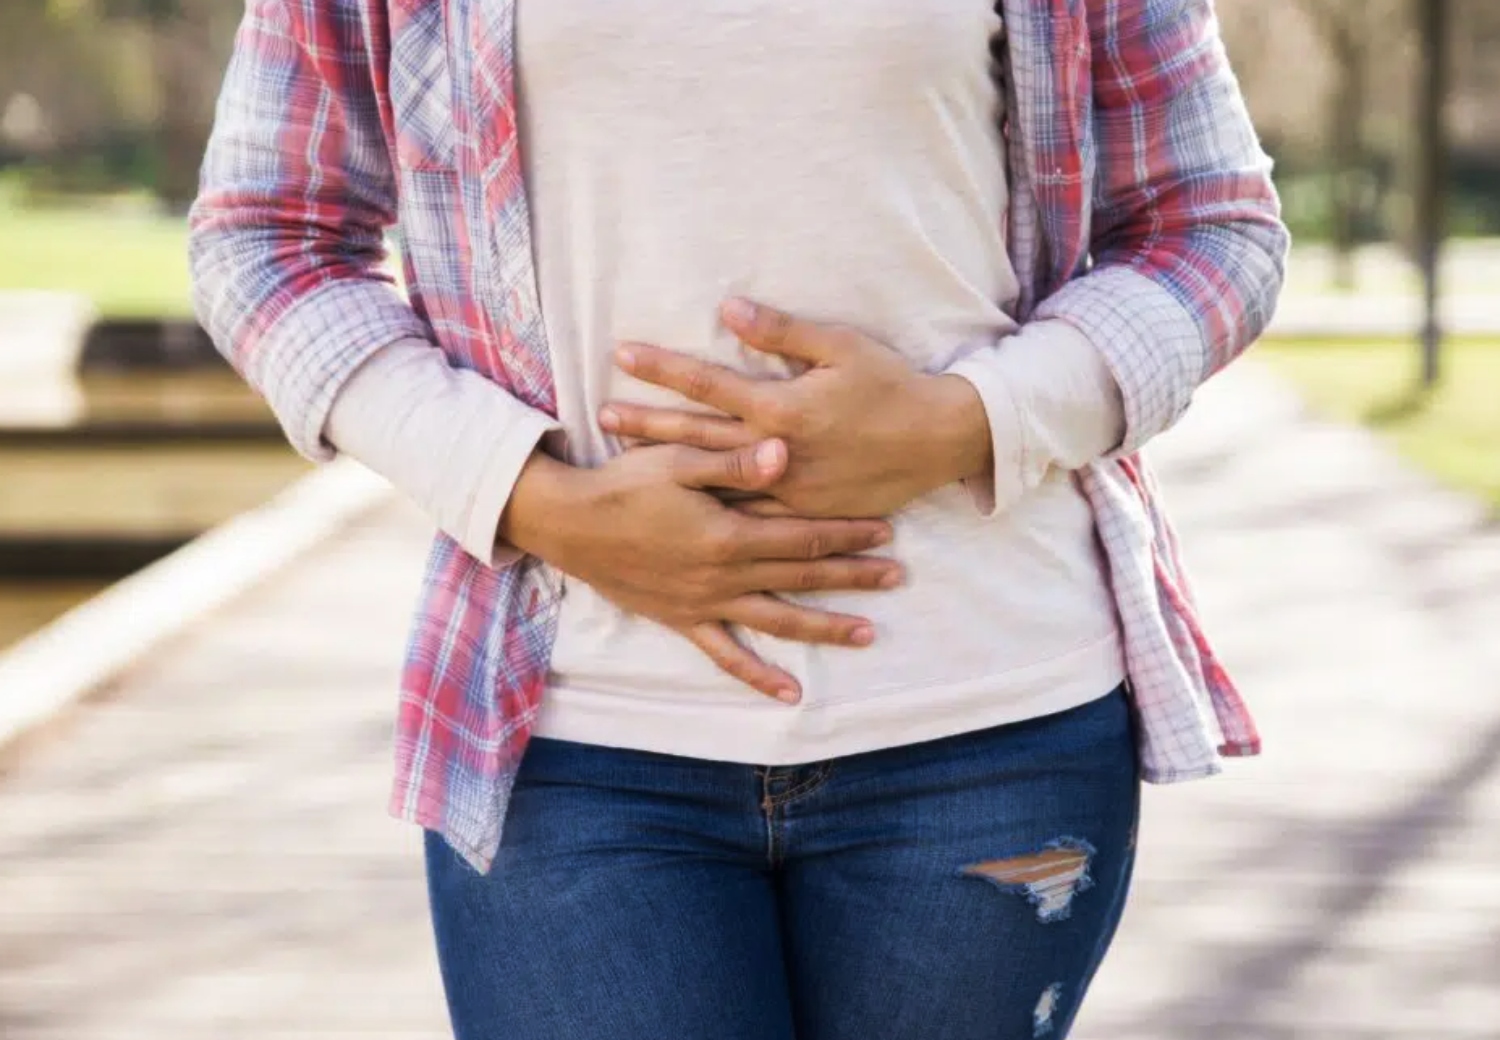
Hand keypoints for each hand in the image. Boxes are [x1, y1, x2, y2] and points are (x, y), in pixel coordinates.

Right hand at [499, 440, 902, 701]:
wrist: (568, 524)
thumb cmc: (622, 483)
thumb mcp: (676, 460)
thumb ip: (733, 461)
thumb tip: (785, 453)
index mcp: (727, 533)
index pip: (802, 535)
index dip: (846, 532)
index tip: (885, 529)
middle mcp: (722, 576)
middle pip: (801, 578)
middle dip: (852, 576)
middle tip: (897, 576)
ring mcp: (704, 604)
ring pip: (776, 621)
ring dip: (824, 627)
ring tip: (867, 634)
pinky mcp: (683, 620)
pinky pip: (726, 655)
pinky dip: (758, 675)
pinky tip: (790, 693)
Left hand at [601, 299, 993, 517]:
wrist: (938, 442)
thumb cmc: (891, 386)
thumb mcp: (841, 346)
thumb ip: (781, 331)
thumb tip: (729, 306)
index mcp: (781, 408)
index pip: (707, 384)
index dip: (663, 367)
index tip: (622, 354)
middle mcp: (776, 454)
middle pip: (697, 437)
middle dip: (646, 424)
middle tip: (603, 417)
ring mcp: (787, 490)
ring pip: (714, 481)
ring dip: (668, 470)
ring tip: (626, 462)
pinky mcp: (802, 514)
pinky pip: (748, 514)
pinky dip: (711, 507)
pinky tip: (681, 506)